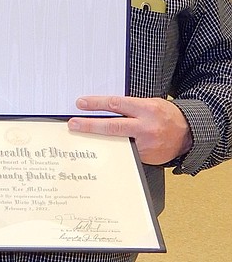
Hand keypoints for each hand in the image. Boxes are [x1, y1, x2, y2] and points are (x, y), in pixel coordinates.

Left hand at [67, 95, 192, 164]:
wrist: (188, 134)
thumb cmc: (166, 116)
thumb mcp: (150, 104)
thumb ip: (129, 107)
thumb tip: (103, 109)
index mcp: (147, 109)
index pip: (116, 104)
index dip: (96, 104)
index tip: (81, 104)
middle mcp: (146, 127)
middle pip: (112, 126)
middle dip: (90, 125)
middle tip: (73, 124)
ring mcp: (146, 144)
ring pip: (116, 142)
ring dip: (98, 141)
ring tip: (81, 138)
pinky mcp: (145, 157)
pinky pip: (125, 153)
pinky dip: (112, 150)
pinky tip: (101, 149)